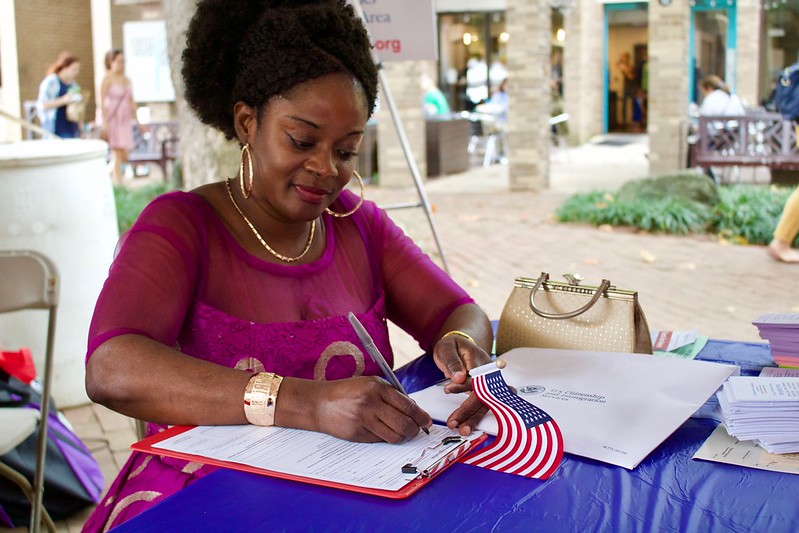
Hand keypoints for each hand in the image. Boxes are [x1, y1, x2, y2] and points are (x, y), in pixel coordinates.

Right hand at [313, 376, 431, 442]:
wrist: (319, 403)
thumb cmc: (347, 391)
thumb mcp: (370, 384)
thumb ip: (392, 394)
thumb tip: (414, 410)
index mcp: (376, 388)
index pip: (408, 406)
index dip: (421, 416)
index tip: (427, 421)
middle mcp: (370, 404)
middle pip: (404, 424)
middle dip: (415, 430)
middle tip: (418, 430)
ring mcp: (363, 420)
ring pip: (394, 436)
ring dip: (403, 436)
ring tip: (402, 431)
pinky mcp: (357, 434)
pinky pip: (380, 441)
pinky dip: (386, 437)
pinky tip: (383, 431)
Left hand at [432, 335, 491, 435]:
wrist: (459, 345)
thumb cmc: (452, 346)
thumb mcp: (447, 348)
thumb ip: (452, 362)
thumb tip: (459, 377)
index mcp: (479, 359)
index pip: (476, 376)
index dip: (463, 386)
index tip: (447, 389)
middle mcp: (489, 372)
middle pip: (483, 393)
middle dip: (469, 410)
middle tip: (453, 422)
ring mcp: (490, 381)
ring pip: (487, 402)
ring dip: (475, 418)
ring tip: (463, 430)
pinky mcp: (488, 389)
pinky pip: (488, 404)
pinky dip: (481, 416)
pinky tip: (474, 425)